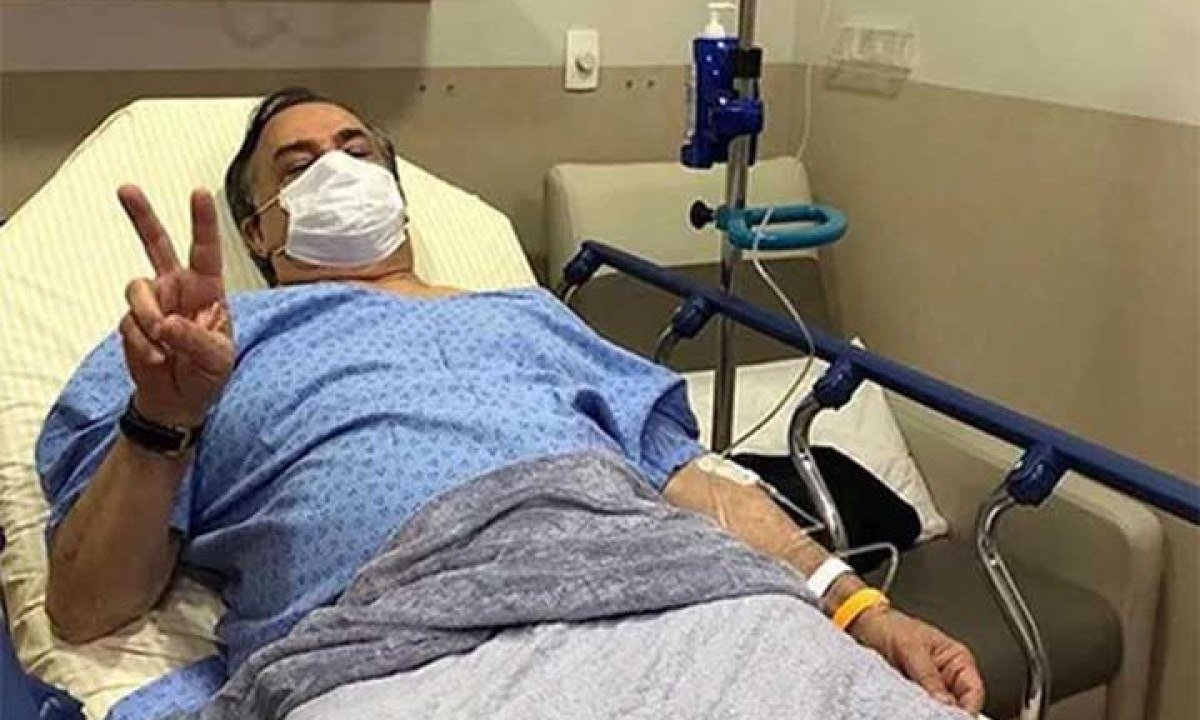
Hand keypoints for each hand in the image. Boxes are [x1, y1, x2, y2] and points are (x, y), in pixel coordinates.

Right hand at [117, 186, 232, 426]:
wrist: (178, 401)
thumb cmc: (208, 374)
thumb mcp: (217, 359)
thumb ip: (196, 339)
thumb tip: (167, 323)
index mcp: (207, 290)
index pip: (206, 251)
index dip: (202, 222)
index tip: (198, 193)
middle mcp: (177, 288)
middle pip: (156, 245)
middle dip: (141, 216)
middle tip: (126, 189)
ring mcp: (152, 302)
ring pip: (136, 290)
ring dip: (148, 318)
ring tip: (164, 345)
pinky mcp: (131, 321)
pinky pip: (128, 323)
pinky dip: (141, 344)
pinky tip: (157, 358)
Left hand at [849, 606, 984, 713]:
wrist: (865, 626)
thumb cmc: (890, 627)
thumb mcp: (910, 647)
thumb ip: (927, 674)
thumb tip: (945, 700)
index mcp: (957, 659)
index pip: (974, 691)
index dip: (969, 708)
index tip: (954, 717)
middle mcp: (948, 676)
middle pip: (959, 705)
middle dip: (946, 713)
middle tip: (931, 714)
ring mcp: (931, 687)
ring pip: (939, 710)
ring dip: (930, 712)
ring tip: (916, 709)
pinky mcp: (914, 695)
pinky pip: (920, 709)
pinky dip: (915, 711)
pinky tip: (907, 710)